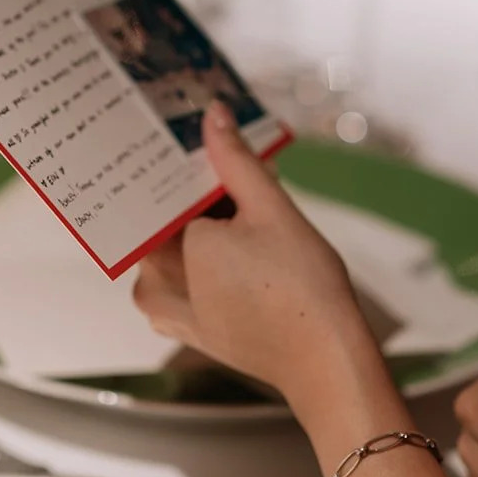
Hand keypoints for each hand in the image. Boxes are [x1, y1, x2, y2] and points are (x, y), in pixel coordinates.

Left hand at [133, 102, 377, 425]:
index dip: (179, 160)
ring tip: (240, 194)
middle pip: (166, 219)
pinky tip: (242, 236)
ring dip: (203, 220)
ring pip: (177, 247)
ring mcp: (167, 311)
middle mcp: (152, 284)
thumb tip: (211, 114)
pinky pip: (185, 276)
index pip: (158, 191)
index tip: (195, 133)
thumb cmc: (301, 288)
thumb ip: (235, 160)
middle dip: (195, 190)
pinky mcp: (188, 327)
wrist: (325, 362)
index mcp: (163, 251)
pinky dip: (206, 253)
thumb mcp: (271, 209)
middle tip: (225, 156)